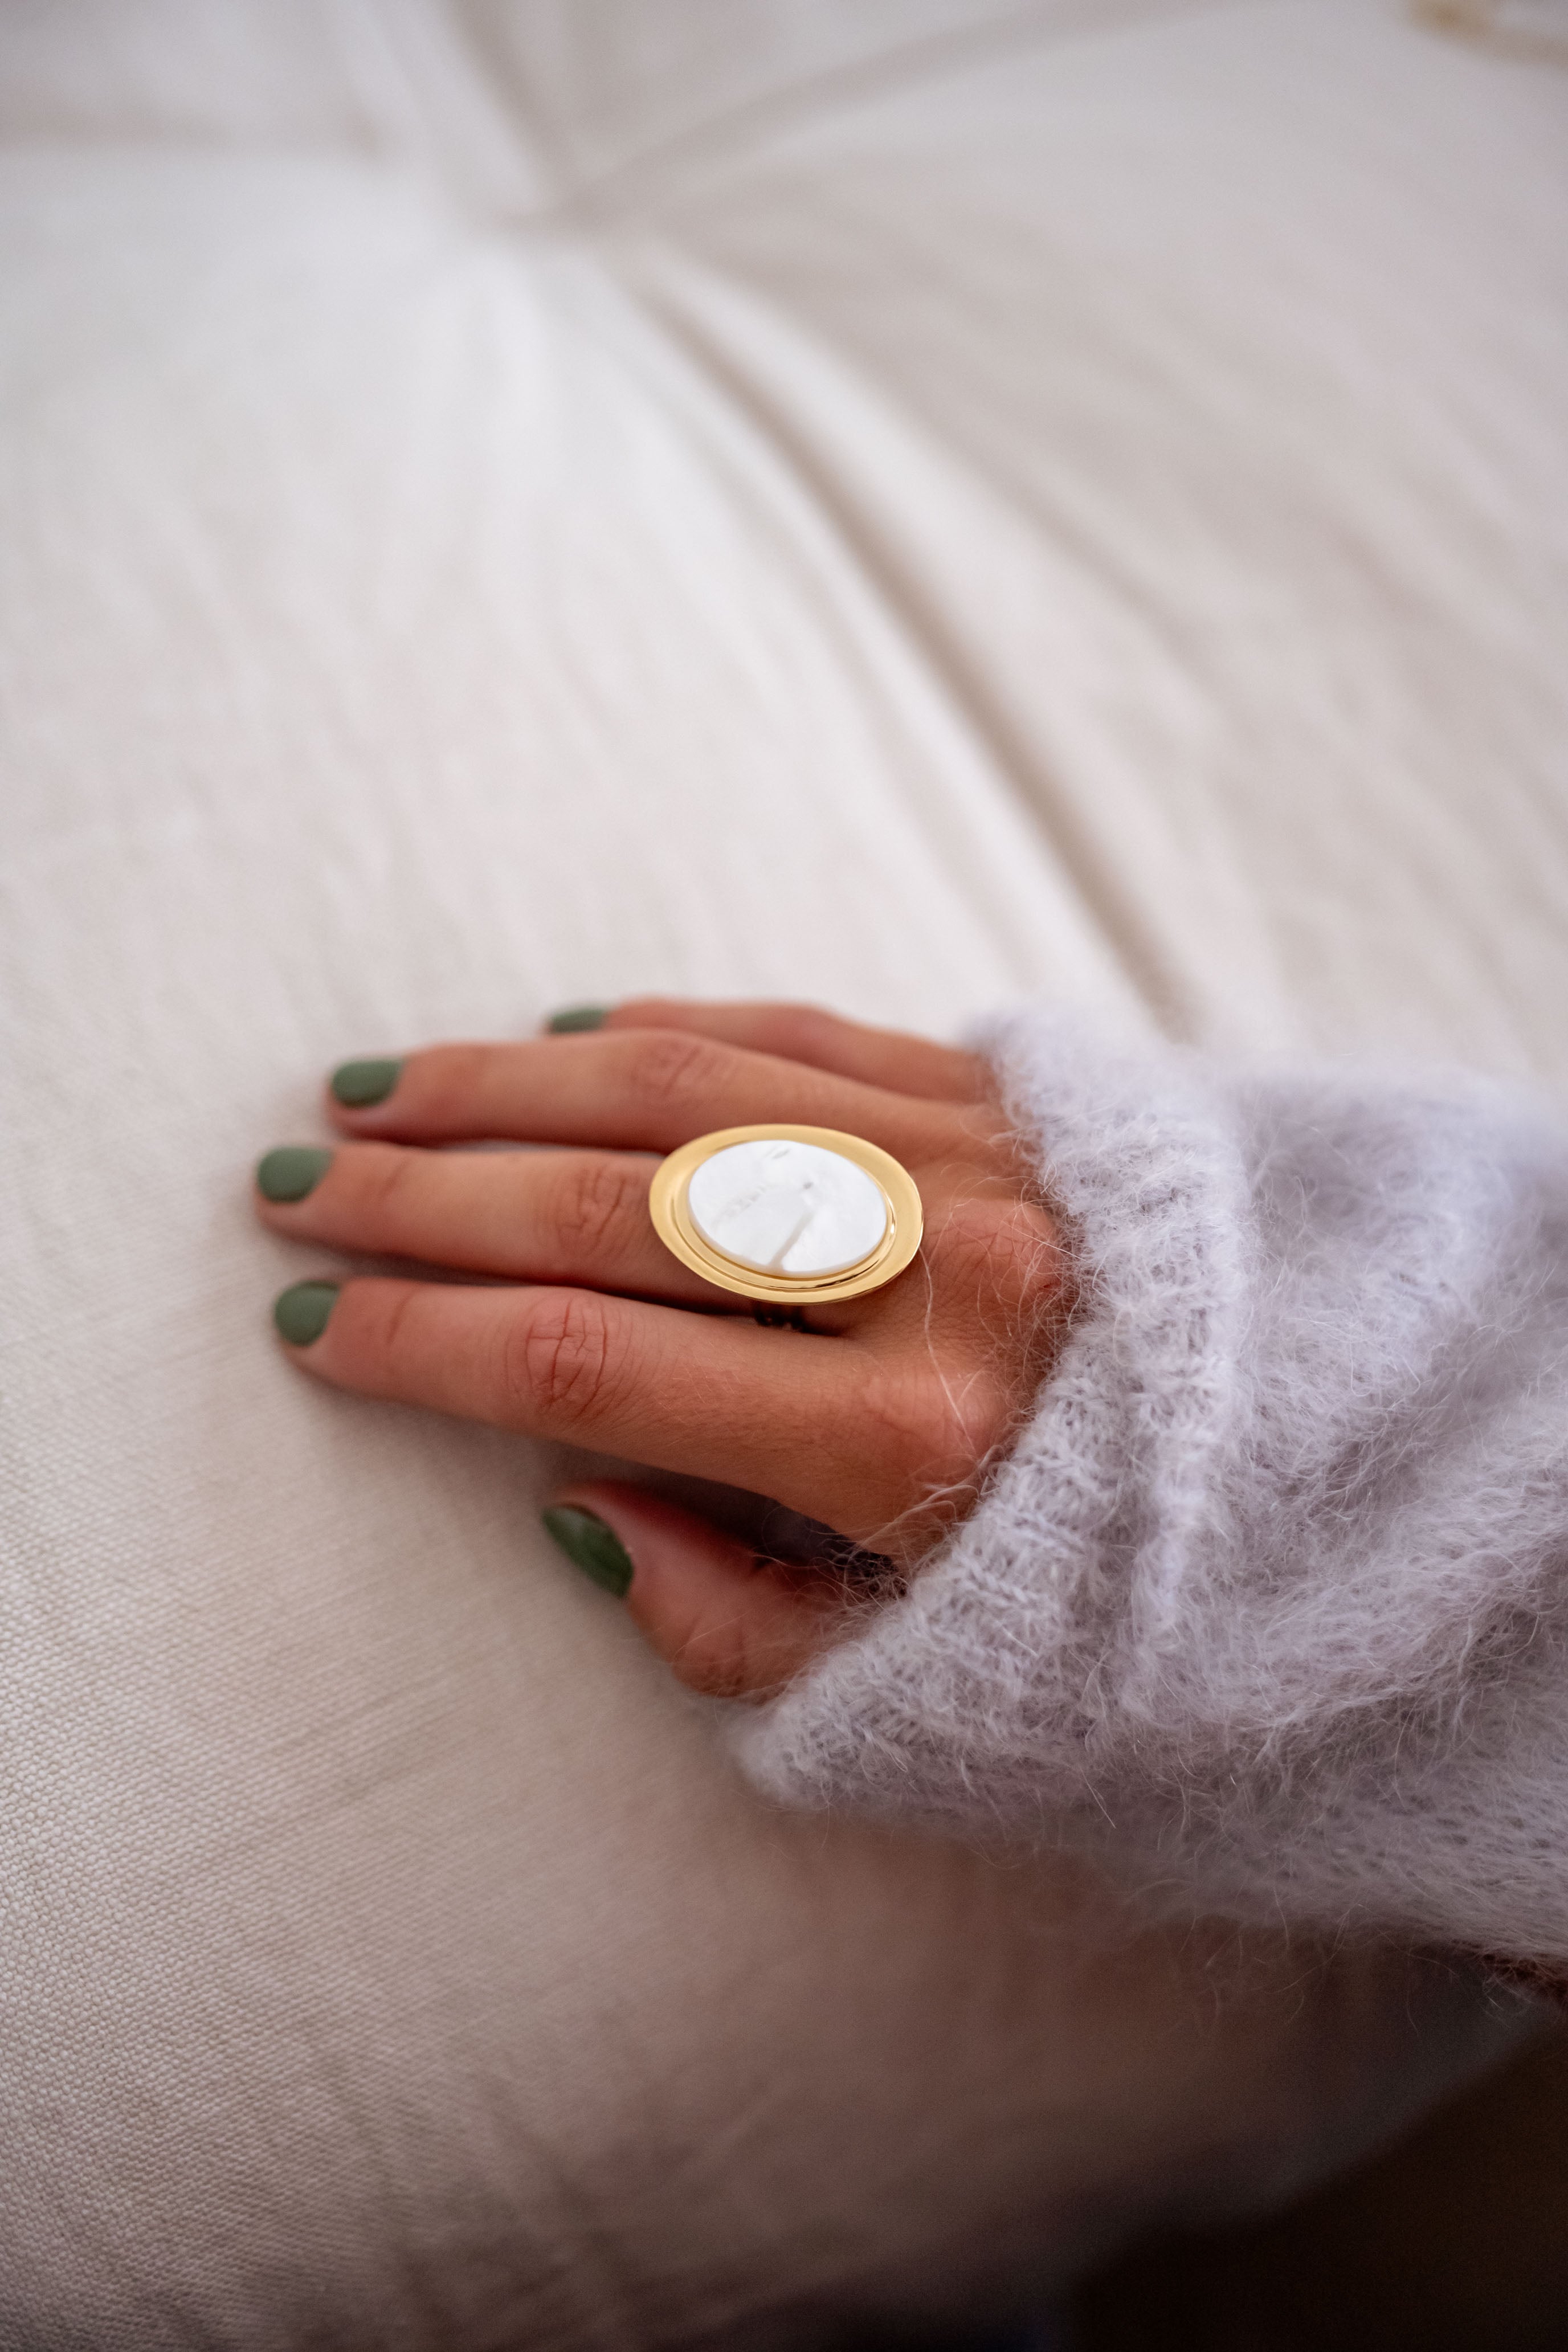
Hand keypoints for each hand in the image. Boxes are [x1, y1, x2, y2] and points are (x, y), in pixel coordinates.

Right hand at [255, 1002, 1066, 1698]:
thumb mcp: (915, 1685)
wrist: (1326, 1464)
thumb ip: (718, 1621)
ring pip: (680, 1087)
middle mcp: (933, 1271)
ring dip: (506, 1083)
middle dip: (425, 1196)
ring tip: (376, 1092)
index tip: (313, 1325)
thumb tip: (567, 1499)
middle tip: (295, 1188)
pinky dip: (662, 1031)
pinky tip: (554, 1038)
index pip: (588, 1365)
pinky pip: (795, 1033)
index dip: (421, 1343)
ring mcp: (970, 1157)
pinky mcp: (1005, 1093)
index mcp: (904, 1440)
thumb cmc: (1107, 1595)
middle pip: (609, 1206)